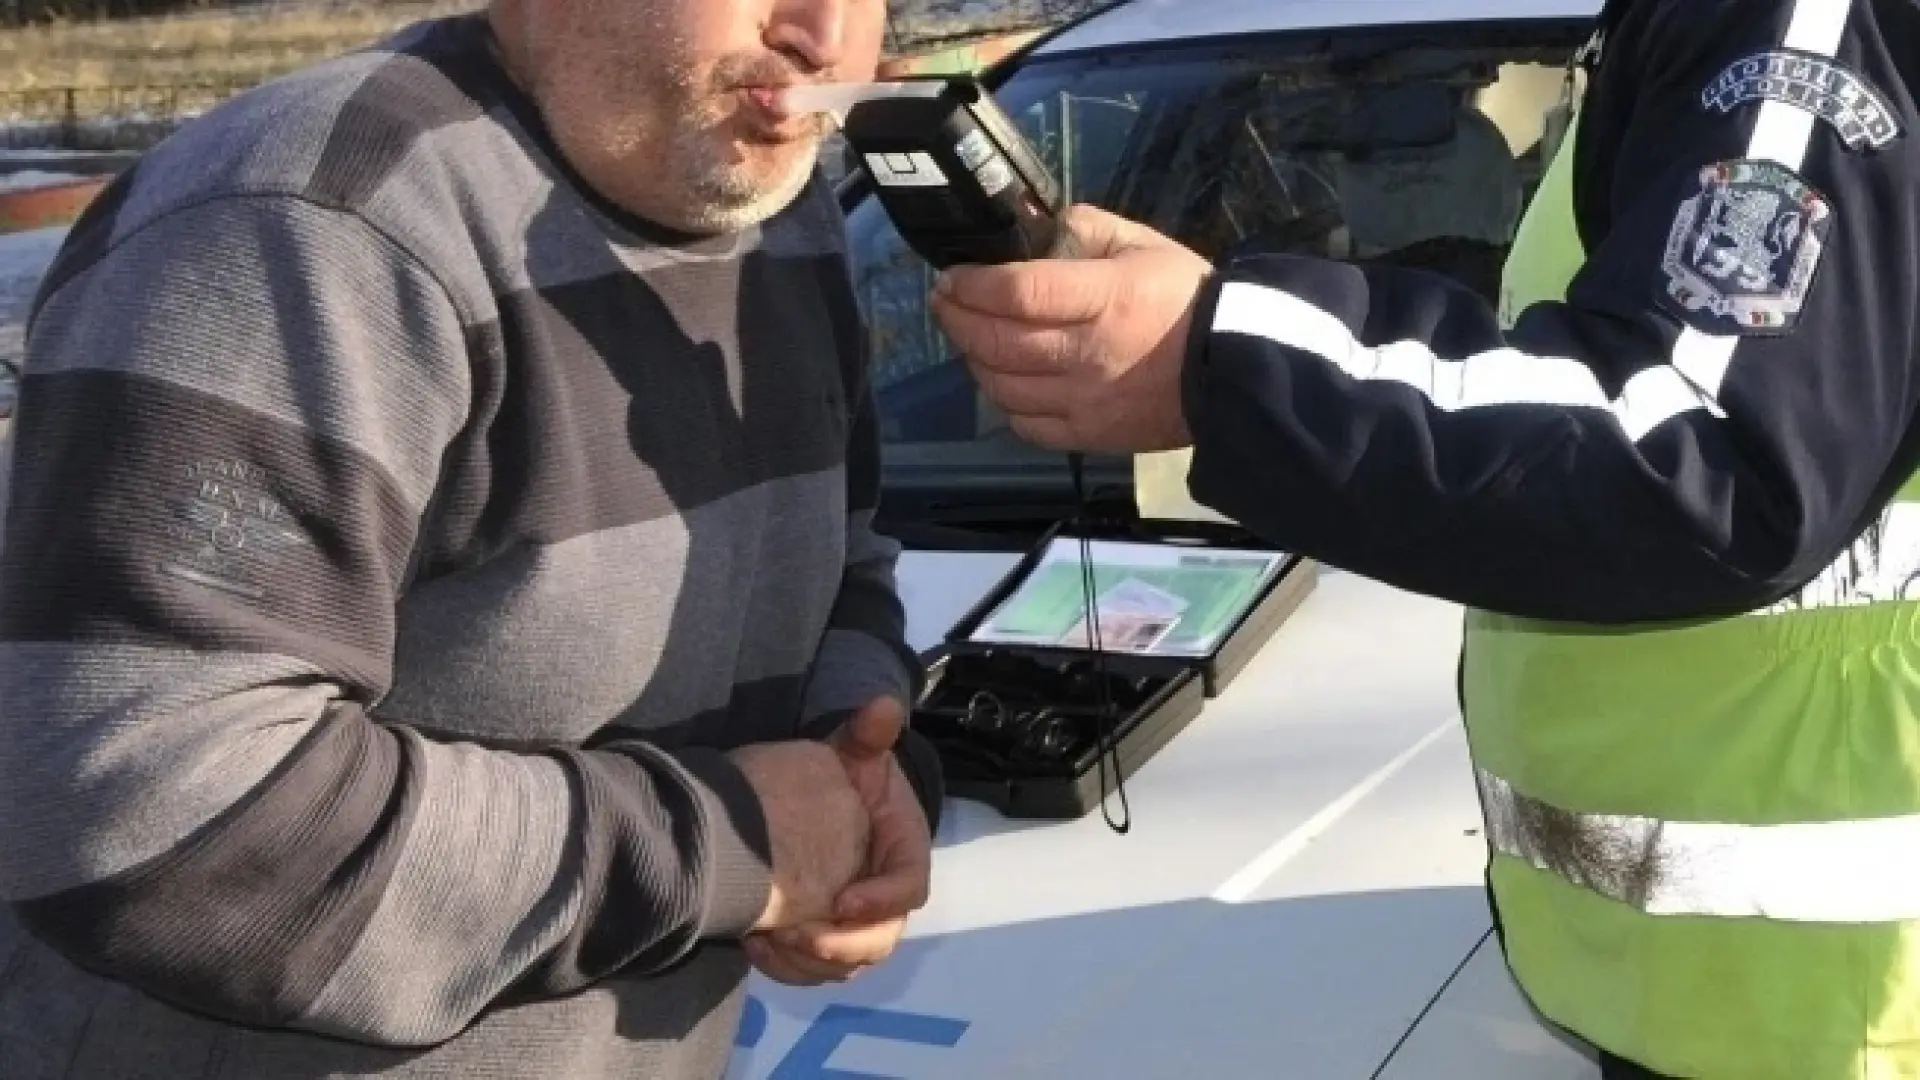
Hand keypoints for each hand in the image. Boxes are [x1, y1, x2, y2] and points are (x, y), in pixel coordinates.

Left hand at [746, 697, 932, 985]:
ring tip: (767, 941)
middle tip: (797, 937)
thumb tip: (885, 705)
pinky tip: (754, 942)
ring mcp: (858, 926)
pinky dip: (786, 966)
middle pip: (878, 941)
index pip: (910, 888)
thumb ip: (868, 733)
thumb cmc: (850, 778)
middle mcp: (887, 899)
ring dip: (807, 963)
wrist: (830, 804)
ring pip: (844, 965)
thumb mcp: (858, 752)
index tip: (841, 903)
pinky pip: (813, 971)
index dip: (881, 902)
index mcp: (905, 854)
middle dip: (840, 947)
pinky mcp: (827, 940)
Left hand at [929, 204, 1213, 453]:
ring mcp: (1084, 401)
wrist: (1232, 368)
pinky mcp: (1088, 436)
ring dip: (975, 359)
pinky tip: (1004, 380)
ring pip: (1002, 386)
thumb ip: (1086, 228)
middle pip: (997, 341)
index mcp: (1103, 298)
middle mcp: (1085, 353)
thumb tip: (1037, 227)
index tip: (951, 275)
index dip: (973, 284)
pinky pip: (1026, 425)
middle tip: (946, 301)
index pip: (1017, 291)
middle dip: (958, 318)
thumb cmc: (1184, 298)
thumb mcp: (1141, 244)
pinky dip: (1004, 402)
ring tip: (973, 337)